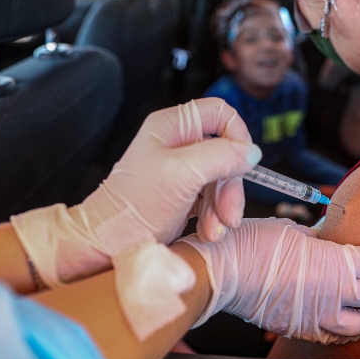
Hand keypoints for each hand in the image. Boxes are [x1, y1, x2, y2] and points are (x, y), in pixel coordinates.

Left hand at [12, 99, 261, 286]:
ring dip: (224, 207)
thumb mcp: (183, 174)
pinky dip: (215, 217)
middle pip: (226, 153)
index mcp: (172, 126)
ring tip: (216, 230)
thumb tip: (252, 153)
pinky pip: (212, 200)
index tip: (244, 163)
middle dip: (231, 185)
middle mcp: (177, 144)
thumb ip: (221, 156)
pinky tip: (209, 232)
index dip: (238, 136)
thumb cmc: (134, 206)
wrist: (107, 244)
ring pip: (222, 179)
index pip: (220, 114)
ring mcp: (180, 171)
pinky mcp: (182, 195)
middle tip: (230, 213)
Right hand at [178, 218, 359, 343]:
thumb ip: (320, 240)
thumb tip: (329, 240)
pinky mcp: (302, 327)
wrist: (223, 272)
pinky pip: (336, 333)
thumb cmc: (255, 244)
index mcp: (335, 263)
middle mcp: (333, 293)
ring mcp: (318, 315)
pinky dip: (354, 330)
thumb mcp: (294, 232)